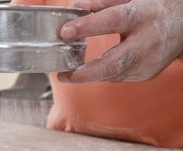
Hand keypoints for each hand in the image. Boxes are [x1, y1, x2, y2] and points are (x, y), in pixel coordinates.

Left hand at [57, 0, 182, 82]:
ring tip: (71, 72)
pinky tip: (96, 69)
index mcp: (142, 15)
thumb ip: (102, 3)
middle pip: (114, 63)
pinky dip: (104, 73)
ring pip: (113, 74)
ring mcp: (148, 62)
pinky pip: (119, 76)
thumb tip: (74, 7)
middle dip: (86, 73)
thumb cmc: (153, 9)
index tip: (65, 32)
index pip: (112, 20)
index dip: (88, 27)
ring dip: (90, 75)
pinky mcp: (146, 74)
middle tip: (64, 75)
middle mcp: (147, 41)